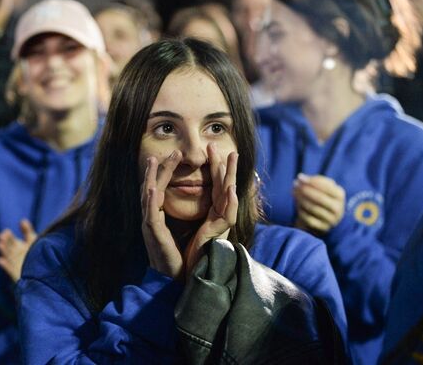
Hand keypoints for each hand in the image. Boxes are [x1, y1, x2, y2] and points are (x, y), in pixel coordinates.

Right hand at [0, 219, 37, 281]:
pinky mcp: (16, 273)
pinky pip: (9, 269)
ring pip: (8, 256)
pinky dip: (4, 265)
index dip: (8, 236)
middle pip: (9, 247)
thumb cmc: (39, 254)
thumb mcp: (33, 240)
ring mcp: (15, 264)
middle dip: (5, 242)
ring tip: (0, 244)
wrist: (44, 271)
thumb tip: (22, 220)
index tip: (6, 231)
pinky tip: (0, 260)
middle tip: (2, 237)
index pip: (11, 240)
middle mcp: (15, 255)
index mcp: (19, 247)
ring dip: (3, 251)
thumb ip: (27, 231)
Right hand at [141, 151, 184, 279]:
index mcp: (160, 216)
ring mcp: (151, 226)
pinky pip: (150, 216)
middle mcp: (152, 218)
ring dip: (150, 178)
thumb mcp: (184, 229)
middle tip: (168, 152)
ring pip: (147, 197)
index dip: (165, 171)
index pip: (161, 188)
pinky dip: (149, 201)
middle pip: (152, 187)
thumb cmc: (182, 255)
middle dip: (159, 169)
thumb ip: (185, 213)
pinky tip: (151, 189)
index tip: (173, 155)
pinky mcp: (154, 236)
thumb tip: (196, 196)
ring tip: (153, 161)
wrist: (177, 279)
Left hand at [184, 144, 238, 276]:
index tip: (212, 151)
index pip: (215, 186)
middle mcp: (219, 217)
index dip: (216, 168)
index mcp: (212, 214)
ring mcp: (221, 225)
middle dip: (226, 166)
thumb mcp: (193, 228)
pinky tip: (230, 190)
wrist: (190, 275)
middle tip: (228, 147)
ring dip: (230, 176)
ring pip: (229, 196)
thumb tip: (193, 198)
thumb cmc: (192, 254)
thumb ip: (197, 213)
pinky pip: (227, 216)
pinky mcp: (219, 234)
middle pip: (224, 186)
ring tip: (231, 158)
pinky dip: (230, 202)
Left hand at [293, 174, 344, 235]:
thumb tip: (301, 177)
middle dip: (305, 190)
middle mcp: (338, 208)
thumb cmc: (321, 198)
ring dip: (301, 199)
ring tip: (293, 192)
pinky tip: (297, 204)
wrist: (322, 218)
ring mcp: (331, 219)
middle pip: (320, 198)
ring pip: (313, 208)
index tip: (300, 177)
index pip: (326, 186)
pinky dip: (301, 210)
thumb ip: (314, 181)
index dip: (312, 181)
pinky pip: (308, 218)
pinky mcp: (323, 228)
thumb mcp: (323, 187)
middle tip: (295, 184)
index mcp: (340, 195)